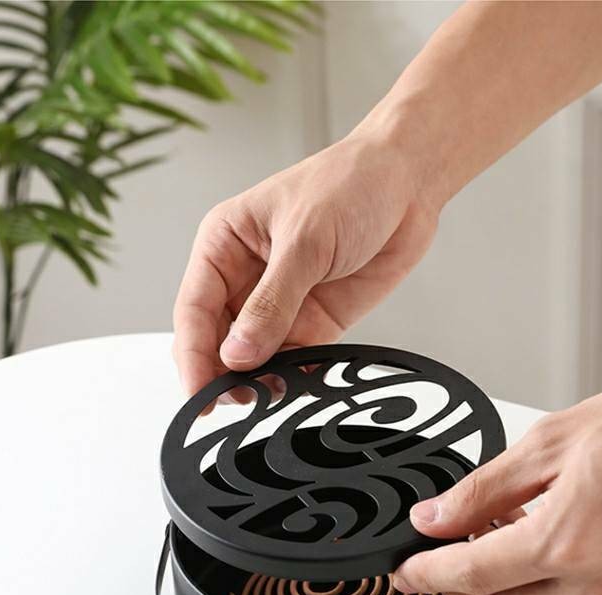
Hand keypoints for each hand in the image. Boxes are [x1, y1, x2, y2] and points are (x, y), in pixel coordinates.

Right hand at [173, 131, 438, 395]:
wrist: (409, 183)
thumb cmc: (351, 185)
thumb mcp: (305, 240)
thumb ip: (271, 302)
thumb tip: (238, 353)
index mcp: (224, 245)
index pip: (193, 310)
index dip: (193, 356)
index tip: (199, 394)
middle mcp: (246, 278)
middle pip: (217, 341)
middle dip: (221, 375)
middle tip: (235, 403)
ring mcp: (280, 303)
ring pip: (254, 358)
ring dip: (259, 382)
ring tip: (271, 397)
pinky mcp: (314, 322)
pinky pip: (294, 360)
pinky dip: (294, 378)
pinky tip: (300, 387)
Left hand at [393, 365, 601, 594]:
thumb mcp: (551, 442)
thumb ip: (483, 489)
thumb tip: (434, 516)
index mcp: (571, 538)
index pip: (473, 573)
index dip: (428, 573)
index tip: (404, 570)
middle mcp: (601, 585)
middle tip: (434, 566)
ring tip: (481, 555)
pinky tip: (529, 561)